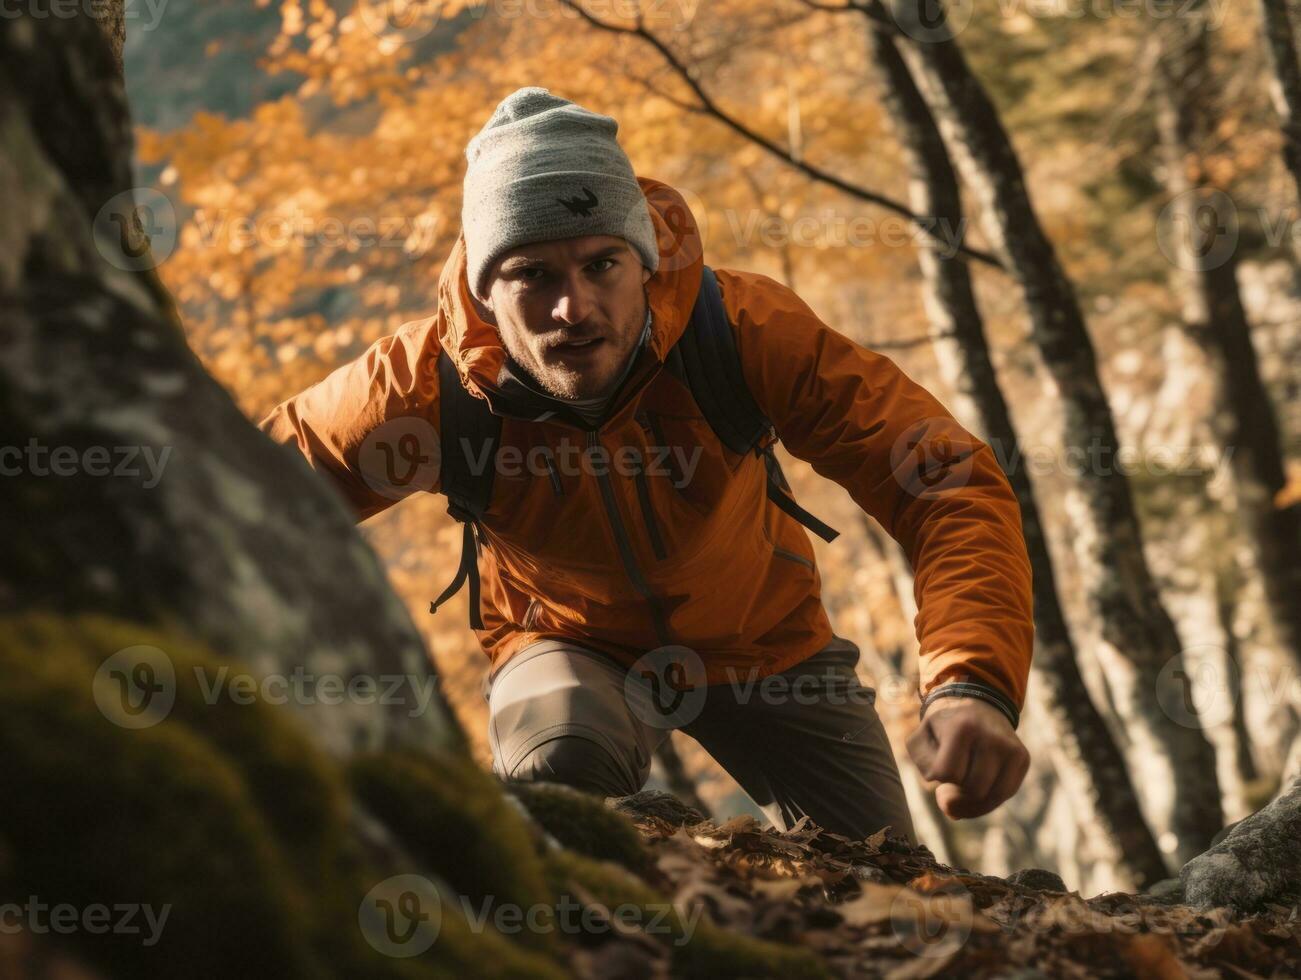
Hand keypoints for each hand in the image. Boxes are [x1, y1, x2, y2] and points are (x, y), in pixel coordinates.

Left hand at [906, 696, 1028, 818]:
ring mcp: (1011, 748)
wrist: (974, 704)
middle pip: (974, 790)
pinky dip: (988, 798)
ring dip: (972, 800)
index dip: (937, 775)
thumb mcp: (921, 740)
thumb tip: (952, 811)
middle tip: (949, 779)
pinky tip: (977, 784)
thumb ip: (925, 770)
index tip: (937, 763)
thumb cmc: (942, 729)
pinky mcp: (1023, 757)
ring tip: (961, 785)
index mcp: (963, 727)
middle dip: (957, 792)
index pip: (947, 773)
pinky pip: (1005, 794)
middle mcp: (992, 737)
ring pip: (993, 798)